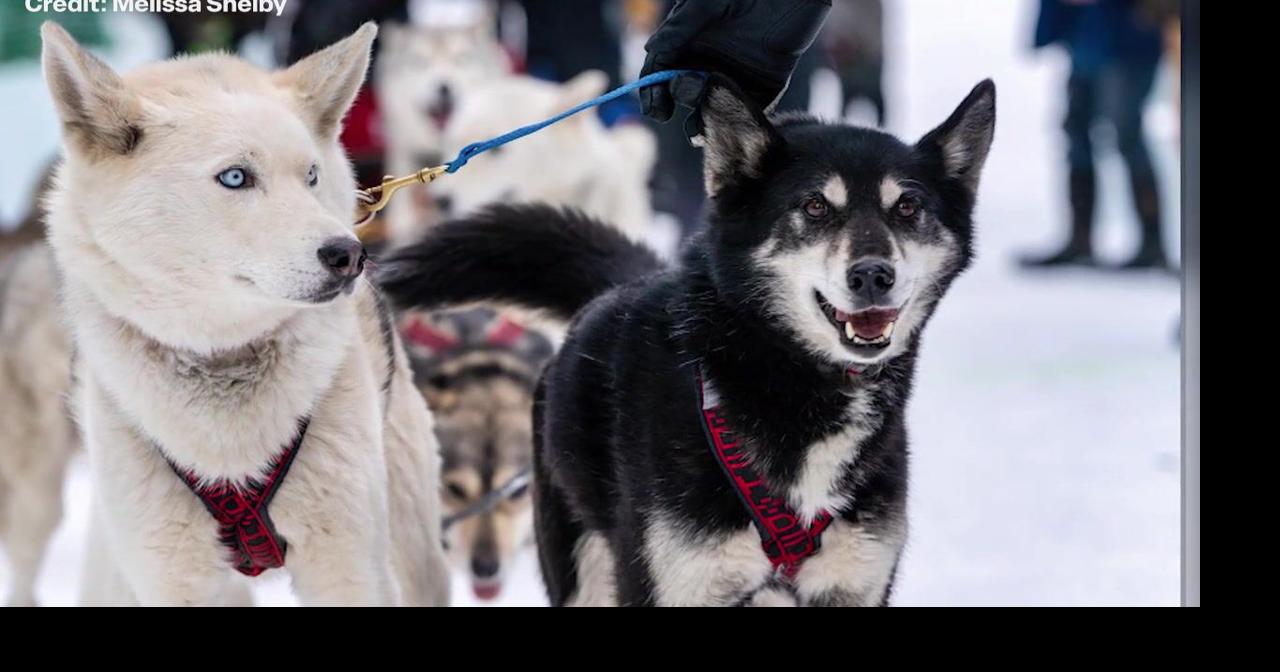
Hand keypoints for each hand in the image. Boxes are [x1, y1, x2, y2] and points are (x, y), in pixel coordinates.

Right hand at [639, 0, 830, 131]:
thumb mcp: (708, 3)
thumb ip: (680, 27)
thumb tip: (652, 51)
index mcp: (688, 44)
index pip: (662, 73)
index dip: (654, 93)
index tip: (656, 108)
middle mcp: (708, 65)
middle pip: (683, 95)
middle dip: (679, 101)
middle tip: (689, 90)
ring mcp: (735, 79)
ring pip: (712, 110)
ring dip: (703, 122)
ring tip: (700, 126)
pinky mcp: (764, 88)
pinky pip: (747, 111)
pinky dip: (738, 120)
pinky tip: (732, 120)